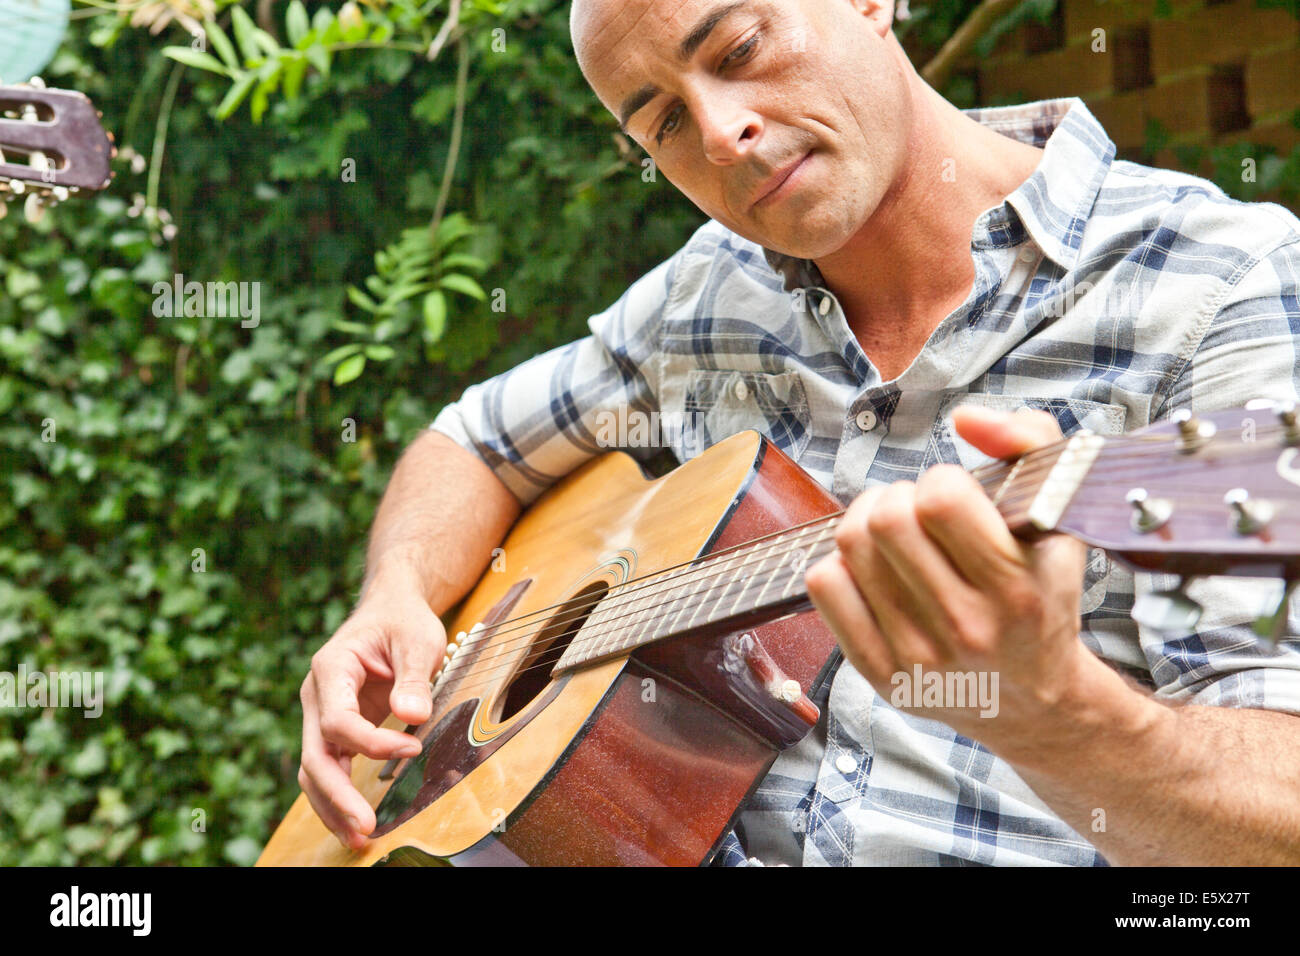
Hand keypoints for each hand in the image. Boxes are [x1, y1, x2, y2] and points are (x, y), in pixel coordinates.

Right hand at [298, 578, 446, 848]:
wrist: (390, 609)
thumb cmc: (402, 620)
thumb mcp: (417, 638)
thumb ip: (414, 677)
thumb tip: (412, 717)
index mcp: (331, 668)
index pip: (339, 721)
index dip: (373, 744)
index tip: (411, 751)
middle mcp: (317, 695)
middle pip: (315, 755)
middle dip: (338, 795)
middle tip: (366, 827)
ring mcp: (321, 714)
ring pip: (315, 769)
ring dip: (333, 806)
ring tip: (359, 839)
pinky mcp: (335, 729)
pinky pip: (330, 767)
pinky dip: (339, 797)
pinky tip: (356, 822)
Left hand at [804, 406, 1091, 754]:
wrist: (1033, 702)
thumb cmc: (1041, 598)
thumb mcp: (1060, 519)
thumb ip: (1028, 445)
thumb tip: (967, 416)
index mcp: (1017, 589)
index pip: (941, 500)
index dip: (941, 482)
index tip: (955, 499)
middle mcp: (966, 628)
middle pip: (885, 518)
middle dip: (898, 497)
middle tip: (918, 513)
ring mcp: (917, 656)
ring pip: (849, 546)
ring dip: (866, 521)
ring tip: (894, 534)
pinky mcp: (879, 673)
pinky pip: (823, 586)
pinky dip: (840, 563)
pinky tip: (872, 571)